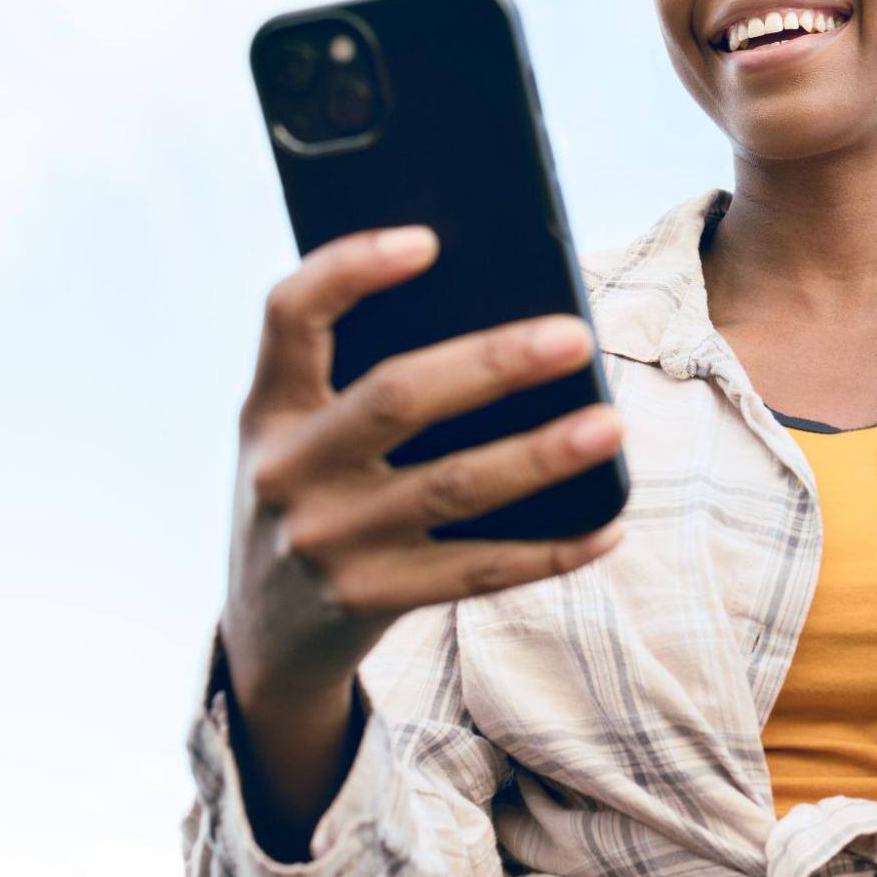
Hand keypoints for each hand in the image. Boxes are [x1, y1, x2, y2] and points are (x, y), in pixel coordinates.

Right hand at [224, 225, 628, 706]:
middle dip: (493, 363)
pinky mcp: (369, 601)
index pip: (290, 314)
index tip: (427, 239)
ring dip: (540, 454)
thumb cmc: (320, 496)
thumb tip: (513, 324)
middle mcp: (286, 469)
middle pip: (397, 398)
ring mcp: (325, 542)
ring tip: (610, 424)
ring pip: (452, 487)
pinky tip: (609, 526)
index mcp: (269, 406)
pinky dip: (551, 551)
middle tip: (575, 336)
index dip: (351, 268)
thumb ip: (366, 380)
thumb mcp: (307, 435)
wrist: (267, 636)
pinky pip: (478, 573)